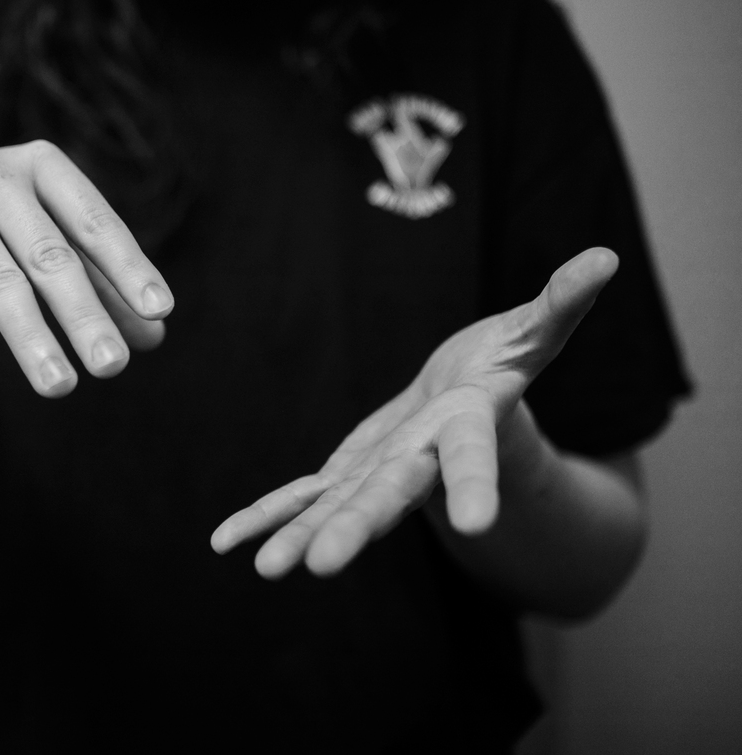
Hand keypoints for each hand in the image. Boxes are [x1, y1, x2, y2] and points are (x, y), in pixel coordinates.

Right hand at [0, 139, 173, 396]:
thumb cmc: (3, 221)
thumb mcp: (50, 233)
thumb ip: (100, 281)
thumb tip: (153, 338)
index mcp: (44, 168)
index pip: (94, 222)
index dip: (127, 266)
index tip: (159, 310)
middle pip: (49, 257)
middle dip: (84, 314)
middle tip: (113, 366)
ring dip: (29, 337)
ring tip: (59, 386)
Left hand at [209, 247, 619, 577]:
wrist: (467, 403)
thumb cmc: (501, 363)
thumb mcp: (530, 331)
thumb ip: (558, 305)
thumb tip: (604, 259)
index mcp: (467, 428)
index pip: (472, 456)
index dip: (474, 485)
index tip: (474, 523)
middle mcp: (421, 462)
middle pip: (389, 496)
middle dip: (355, 528)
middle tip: (321, 566)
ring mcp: (381, 474)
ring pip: (337, 507)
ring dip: (299, 534)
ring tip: (263, 569)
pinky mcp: (347, 472)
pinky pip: (302, 496)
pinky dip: (267, 515)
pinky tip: (224, 542)